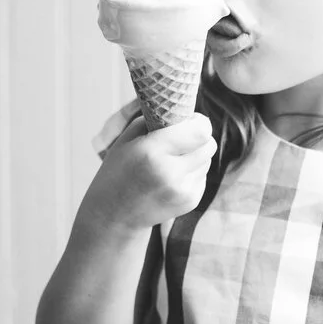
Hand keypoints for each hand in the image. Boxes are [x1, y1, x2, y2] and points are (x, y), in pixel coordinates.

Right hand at [78, 113, 217, 237]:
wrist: (113, 214)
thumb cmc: (119, 169)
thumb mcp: (128, 138)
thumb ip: (157, 120)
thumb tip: (185, 110)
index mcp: (152, 152)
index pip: (200, 130)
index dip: (198, 122)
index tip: (189, 121)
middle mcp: (170, 173)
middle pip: (209, 144)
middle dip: (199, 138)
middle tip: (182, 139)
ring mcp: (181, 190)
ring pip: (207, 159)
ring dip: (195, 155)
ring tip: (171, 161)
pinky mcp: (190, 201)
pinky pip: (203, 175)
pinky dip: (192, 172)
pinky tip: (170, 178)